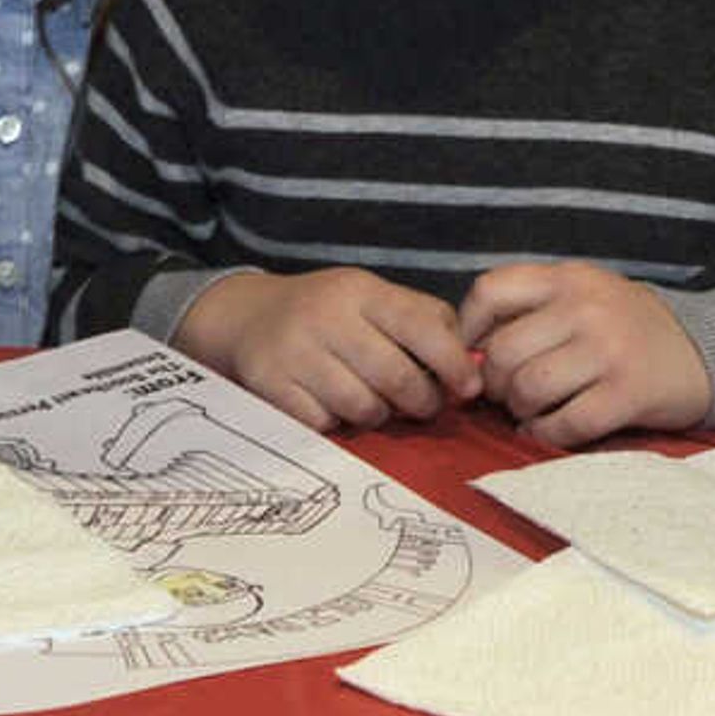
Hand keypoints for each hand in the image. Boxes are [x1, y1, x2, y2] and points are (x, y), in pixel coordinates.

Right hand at [171, 268, 476, 431]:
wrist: (244, 316)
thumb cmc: (326, 313)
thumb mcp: (371, 299)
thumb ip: (422, 321)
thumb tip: (470, 369)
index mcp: (360, 290)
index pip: (422, 325)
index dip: (453, 363)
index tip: (469, 388)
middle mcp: (326, 316)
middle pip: (396, 376)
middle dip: (420, 401)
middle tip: (422, 406)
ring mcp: (294, 350)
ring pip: (362, 406)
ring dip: (376, 414)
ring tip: (373, 402)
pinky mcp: (269, 384)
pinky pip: (323, 424)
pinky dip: (334, 424)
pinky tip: (330, 406)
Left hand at [461, 263, 711, 444]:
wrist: (705, 351)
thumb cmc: (627, 328)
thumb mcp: (584, 295)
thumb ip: (534, 309)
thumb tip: (471, 351)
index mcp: (568, 278)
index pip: (491, 290)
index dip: (469, 328)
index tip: (475, 354)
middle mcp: (586, 307)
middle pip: (504, 352)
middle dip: (496, 384)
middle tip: (509, 395)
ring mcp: (608, 350)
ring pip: (529, 389)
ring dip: (520, 411)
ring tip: (531, 412)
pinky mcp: (627, 394)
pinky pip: (564, 424)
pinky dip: (546, 434)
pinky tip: (550, 430)